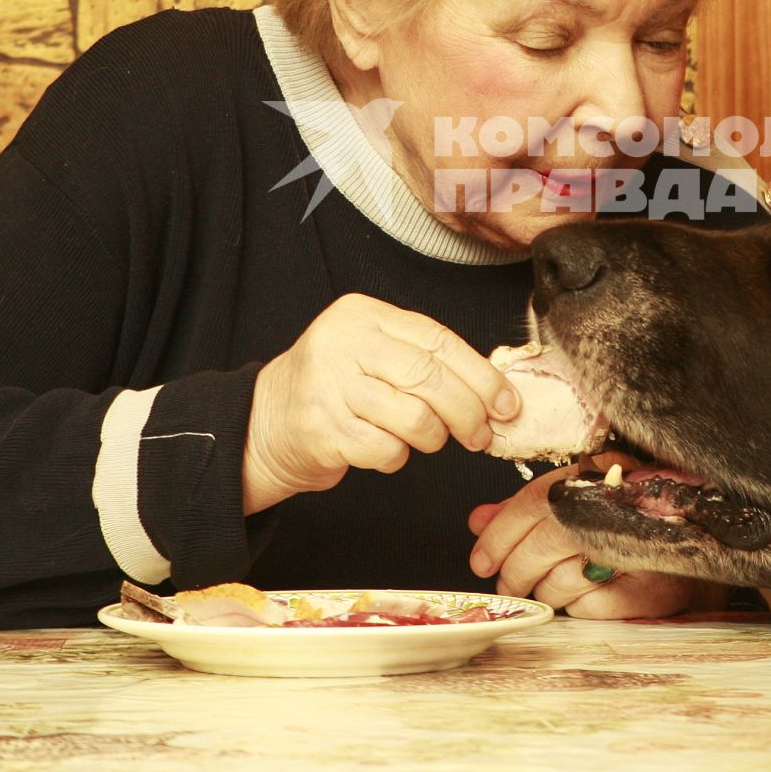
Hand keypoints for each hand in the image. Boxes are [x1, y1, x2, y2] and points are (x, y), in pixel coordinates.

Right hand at [243, 293, 518, 512]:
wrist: (263, 423)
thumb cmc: (334, 389)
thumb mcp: (373, 354)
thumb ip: (424, 360)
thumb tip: (495, 391)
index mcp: (363, 315)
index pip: (438, 340)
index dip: (481, 375)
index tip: (507, 402)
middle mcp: (343, 343)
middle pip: (430, 377)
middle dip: (469, 411)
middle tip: (483, 434)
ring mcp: (328, 386)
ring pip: (414, 417)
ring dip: (433, 438)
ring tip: (428, 440)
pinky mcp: (321, 429)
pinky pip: (385, 449)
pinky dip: (397, 457)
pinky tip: (388, 450)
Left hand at [466, 453, 726, 618]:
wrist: (697, 546)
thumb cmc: (629, 523)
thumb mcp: (576, 504)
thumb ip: (526, 511)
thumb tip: (479, 521)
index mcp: (598, 476)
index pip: (534, 502)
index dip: (500, 534)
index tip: (481, 559)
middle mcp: (618, 507)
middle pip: (542, 542)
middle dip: (514, 570)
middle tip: (507, 583)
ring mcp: (637, 548)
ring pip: (558, 580)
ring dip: (545, 591)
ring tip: (552, 585)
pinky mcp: (650, 588)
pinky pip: (587, 605)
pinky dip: (576, 604)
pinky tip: (584, 592)